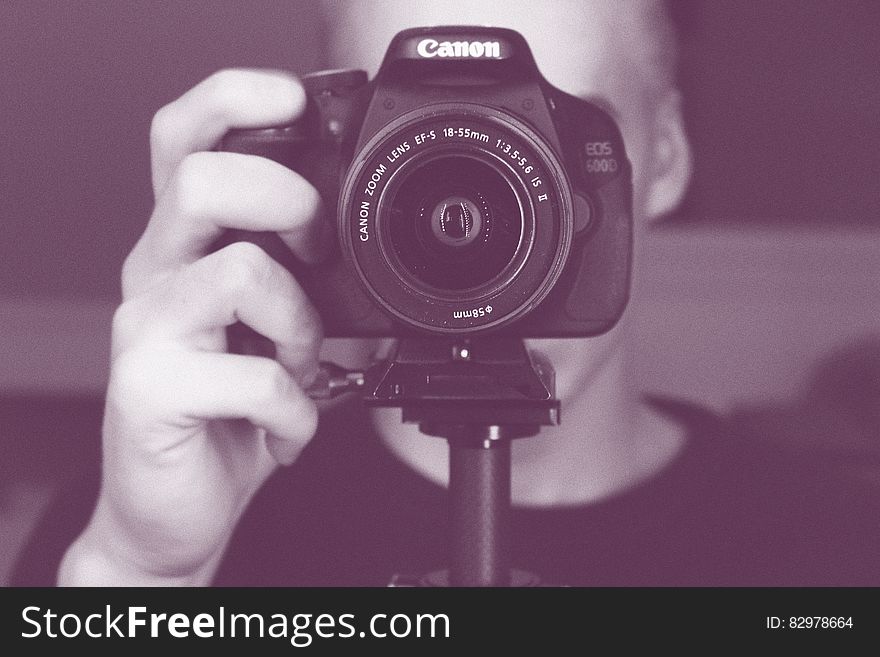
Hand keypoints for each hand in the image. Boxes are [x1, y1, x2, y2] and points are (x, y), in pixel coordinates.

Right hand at [59, 69, 326, 584]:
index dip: (235, 99)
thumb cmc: (228, 414)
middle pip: (201, 180)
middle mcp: (155, 275)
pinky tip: (288, 427)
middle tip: (319, 255)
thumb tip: (357, 248)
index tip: (297, 102)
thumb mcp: (267, 331)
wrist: (176, 509)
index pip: (185, 139)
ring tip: (301, 365)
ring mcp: (146, 331)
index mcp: (184, 248)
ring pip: (238, 272)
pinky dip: (297, 409)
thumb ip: (296, 282)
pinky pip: (255, 376)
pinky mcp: (150, 390)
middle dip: (287, 203)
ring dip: (301, 325)